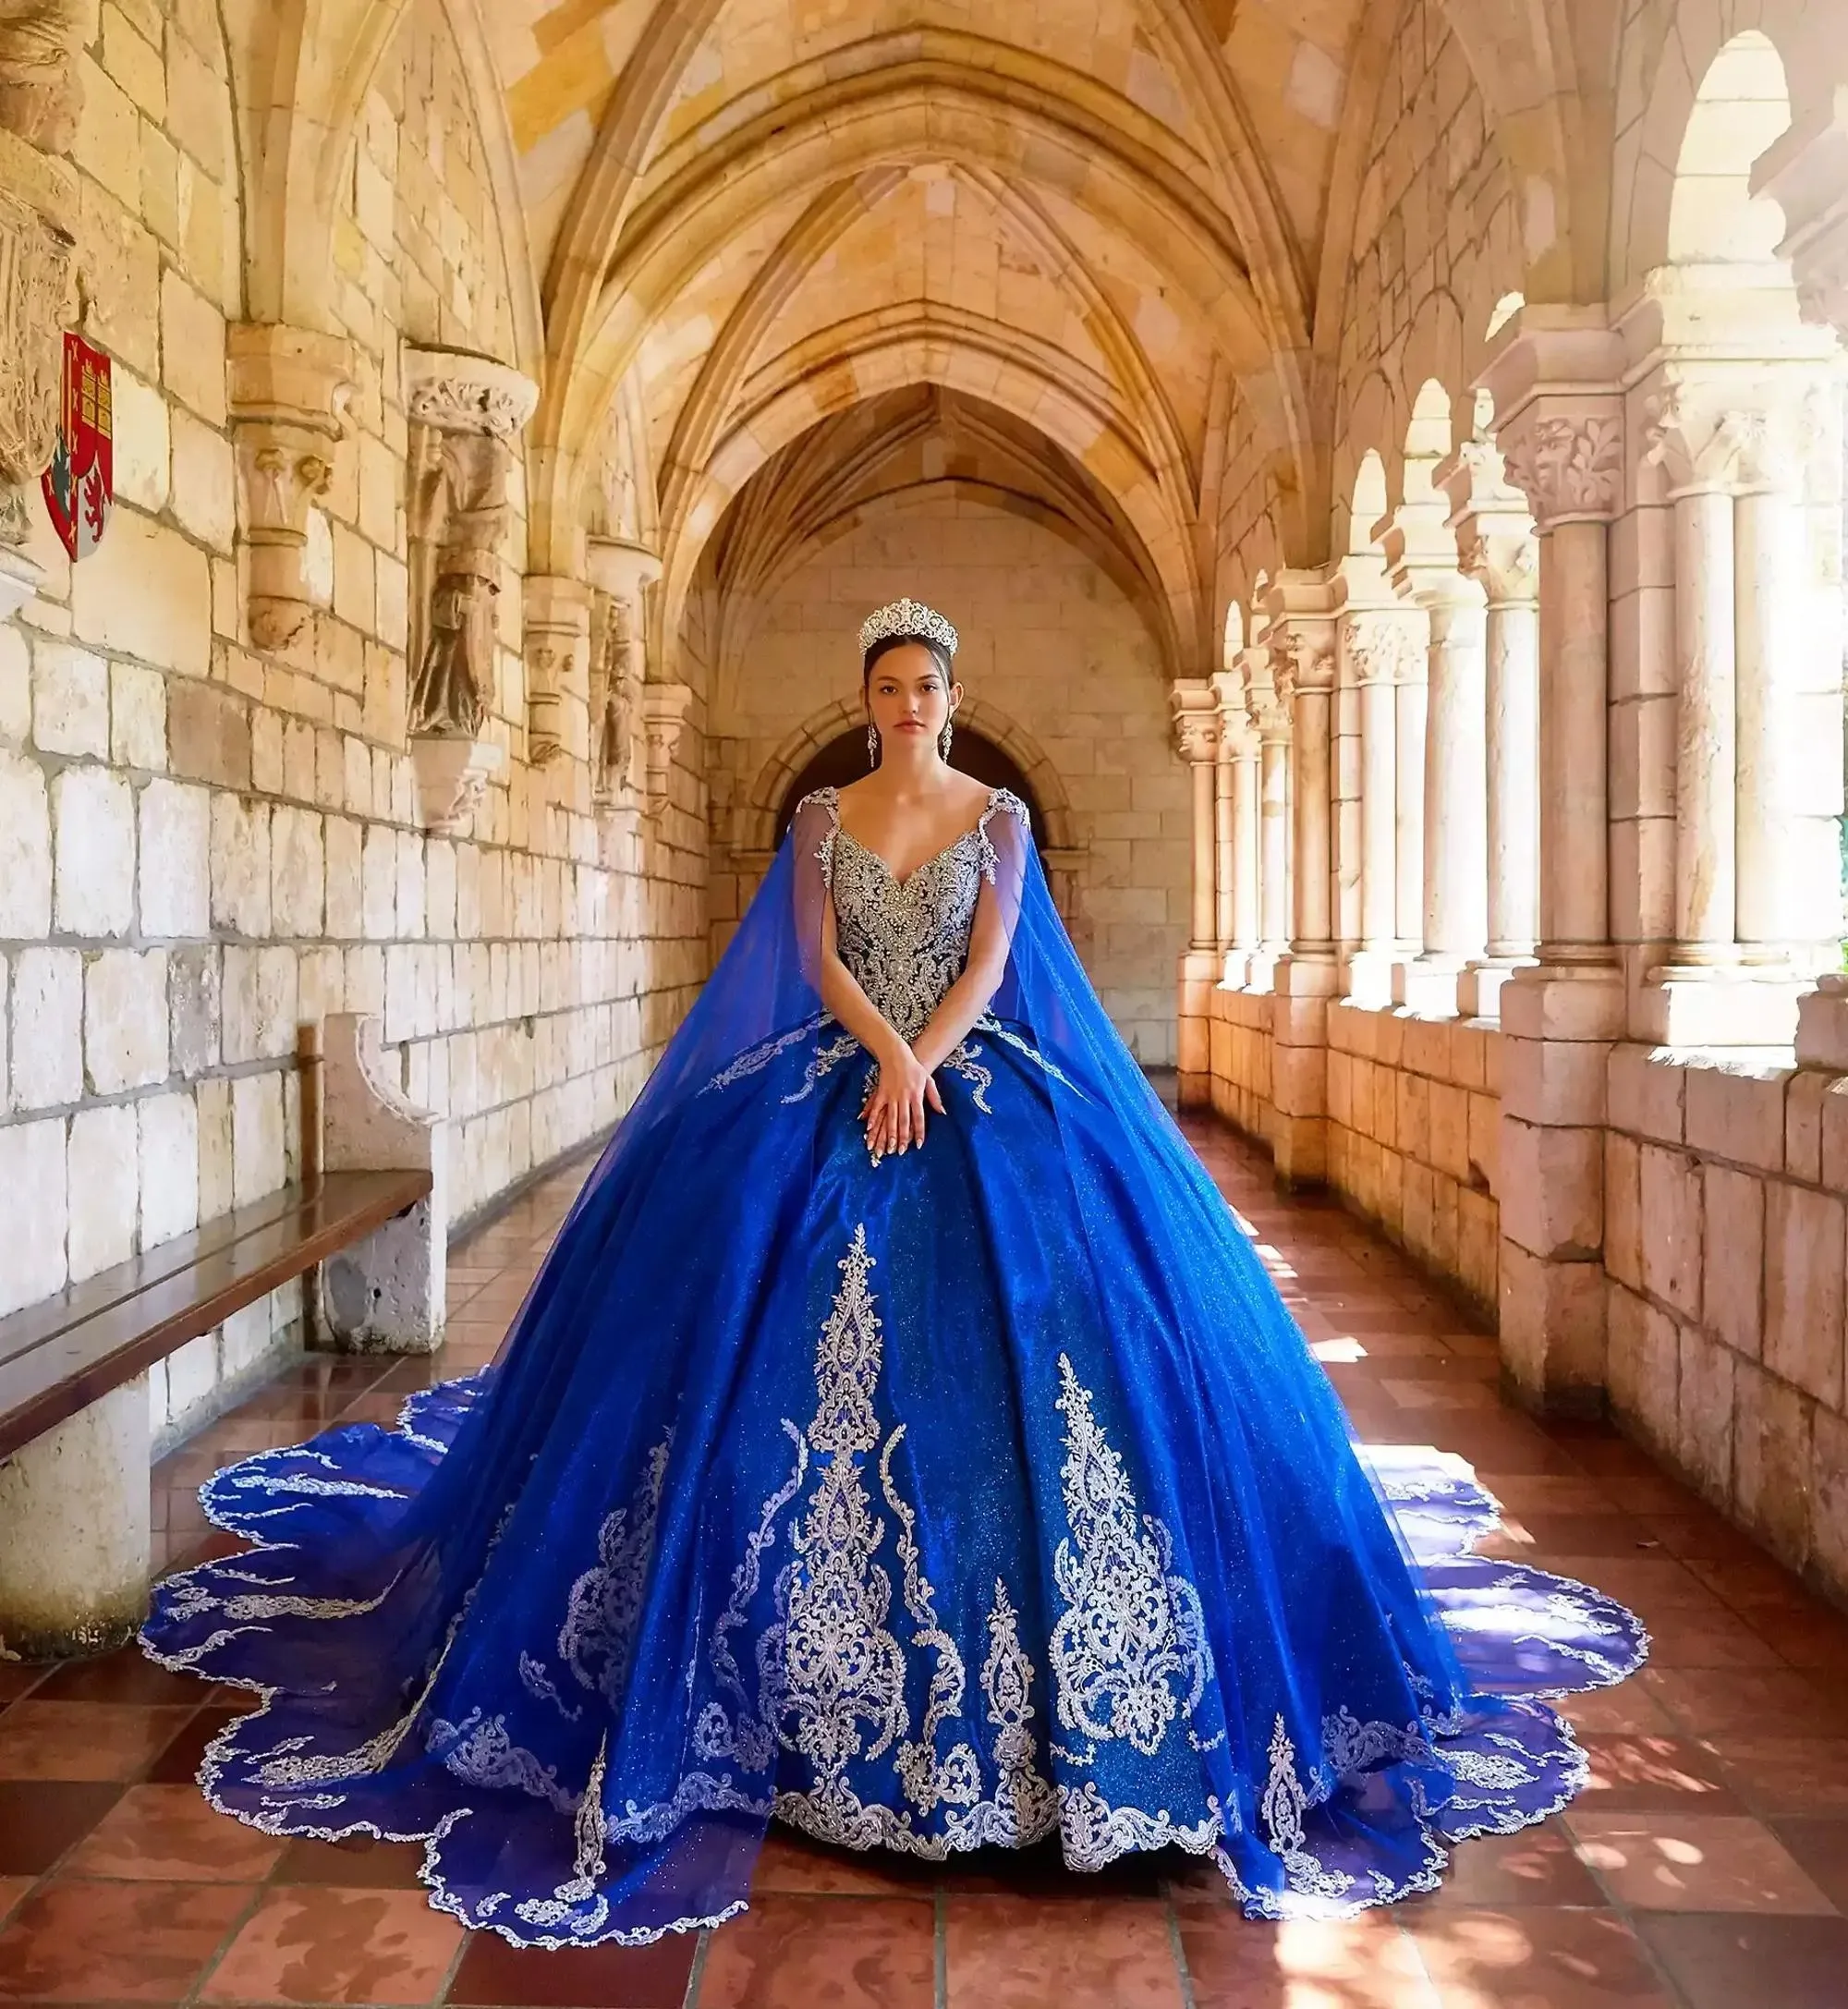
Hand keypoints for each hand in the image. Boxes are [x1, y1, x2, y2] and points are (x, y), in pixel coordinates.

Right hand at [861, 1044, 944, 1158]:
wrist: (897, 1054)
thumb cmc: (915, 1069)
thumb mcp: (928, 1081)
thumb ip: (935, 1098)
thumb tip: (942, 1113)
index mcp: (916, 1095)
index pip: (919, 1118)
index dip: (919, 1132)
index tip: (918, 1145)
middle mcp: (903, 1097)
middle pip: (903, 1121)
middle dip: (901, 1138)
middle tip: (899, 1152)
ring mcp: (890, 1095)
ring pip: (890, 1118)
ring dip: (888, 1133)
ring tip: (887, 1147)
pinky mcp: (880, 1092)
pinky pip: (876, 1108)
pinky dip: (872, 1118)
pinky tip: (869, 1129)